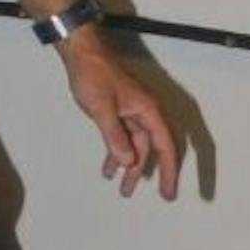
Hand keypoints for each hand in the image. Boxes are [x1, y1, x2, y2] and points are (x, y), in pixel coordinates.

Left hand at [58, 23, 180, 199]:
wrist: (81, 53)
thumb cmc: (94, 75)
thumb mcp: (103, 109)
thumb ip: (115, 137)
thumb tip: (128, 162)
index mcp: (148, 111)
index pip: (165, 147)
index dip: (169, 171)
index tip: (168, 192)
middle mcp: (146, 113)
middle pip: (154, 149)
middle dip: (153, 173)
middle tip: (159, 196)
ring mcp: (133, 113)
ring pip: (138, 146)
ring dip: (131, 167)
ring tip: (123, 189)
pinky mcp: (120, 113)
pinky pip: (124, 139)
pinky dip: (117, 153)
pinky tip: (109, 169)